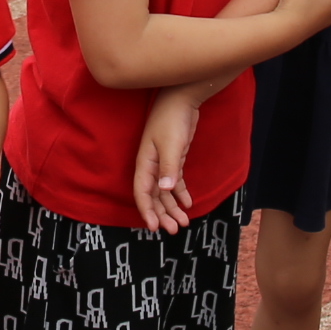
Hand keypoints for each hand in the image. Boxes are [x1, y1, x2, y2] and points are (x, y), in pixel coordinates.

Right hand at [129, 90, 201, 233]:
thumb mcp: (171, 144)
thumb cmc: (172, 119)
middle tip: (174, 230)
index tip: (155, 227)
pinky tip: (188, 203)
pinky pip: (175, 182)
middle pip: (154, 196)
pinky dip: (180, 194)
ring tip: (183, 223)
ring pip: (165, 191)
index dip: (147, 211)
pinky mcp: (174, 159)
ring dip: (172, 207)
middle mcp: (151, 166)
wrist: (181, 99)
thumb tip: (165, 190)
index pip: (142, 193)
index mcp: (145, 163)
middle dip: (163, 214)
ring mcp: (163, 163)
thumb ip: (169, 167)